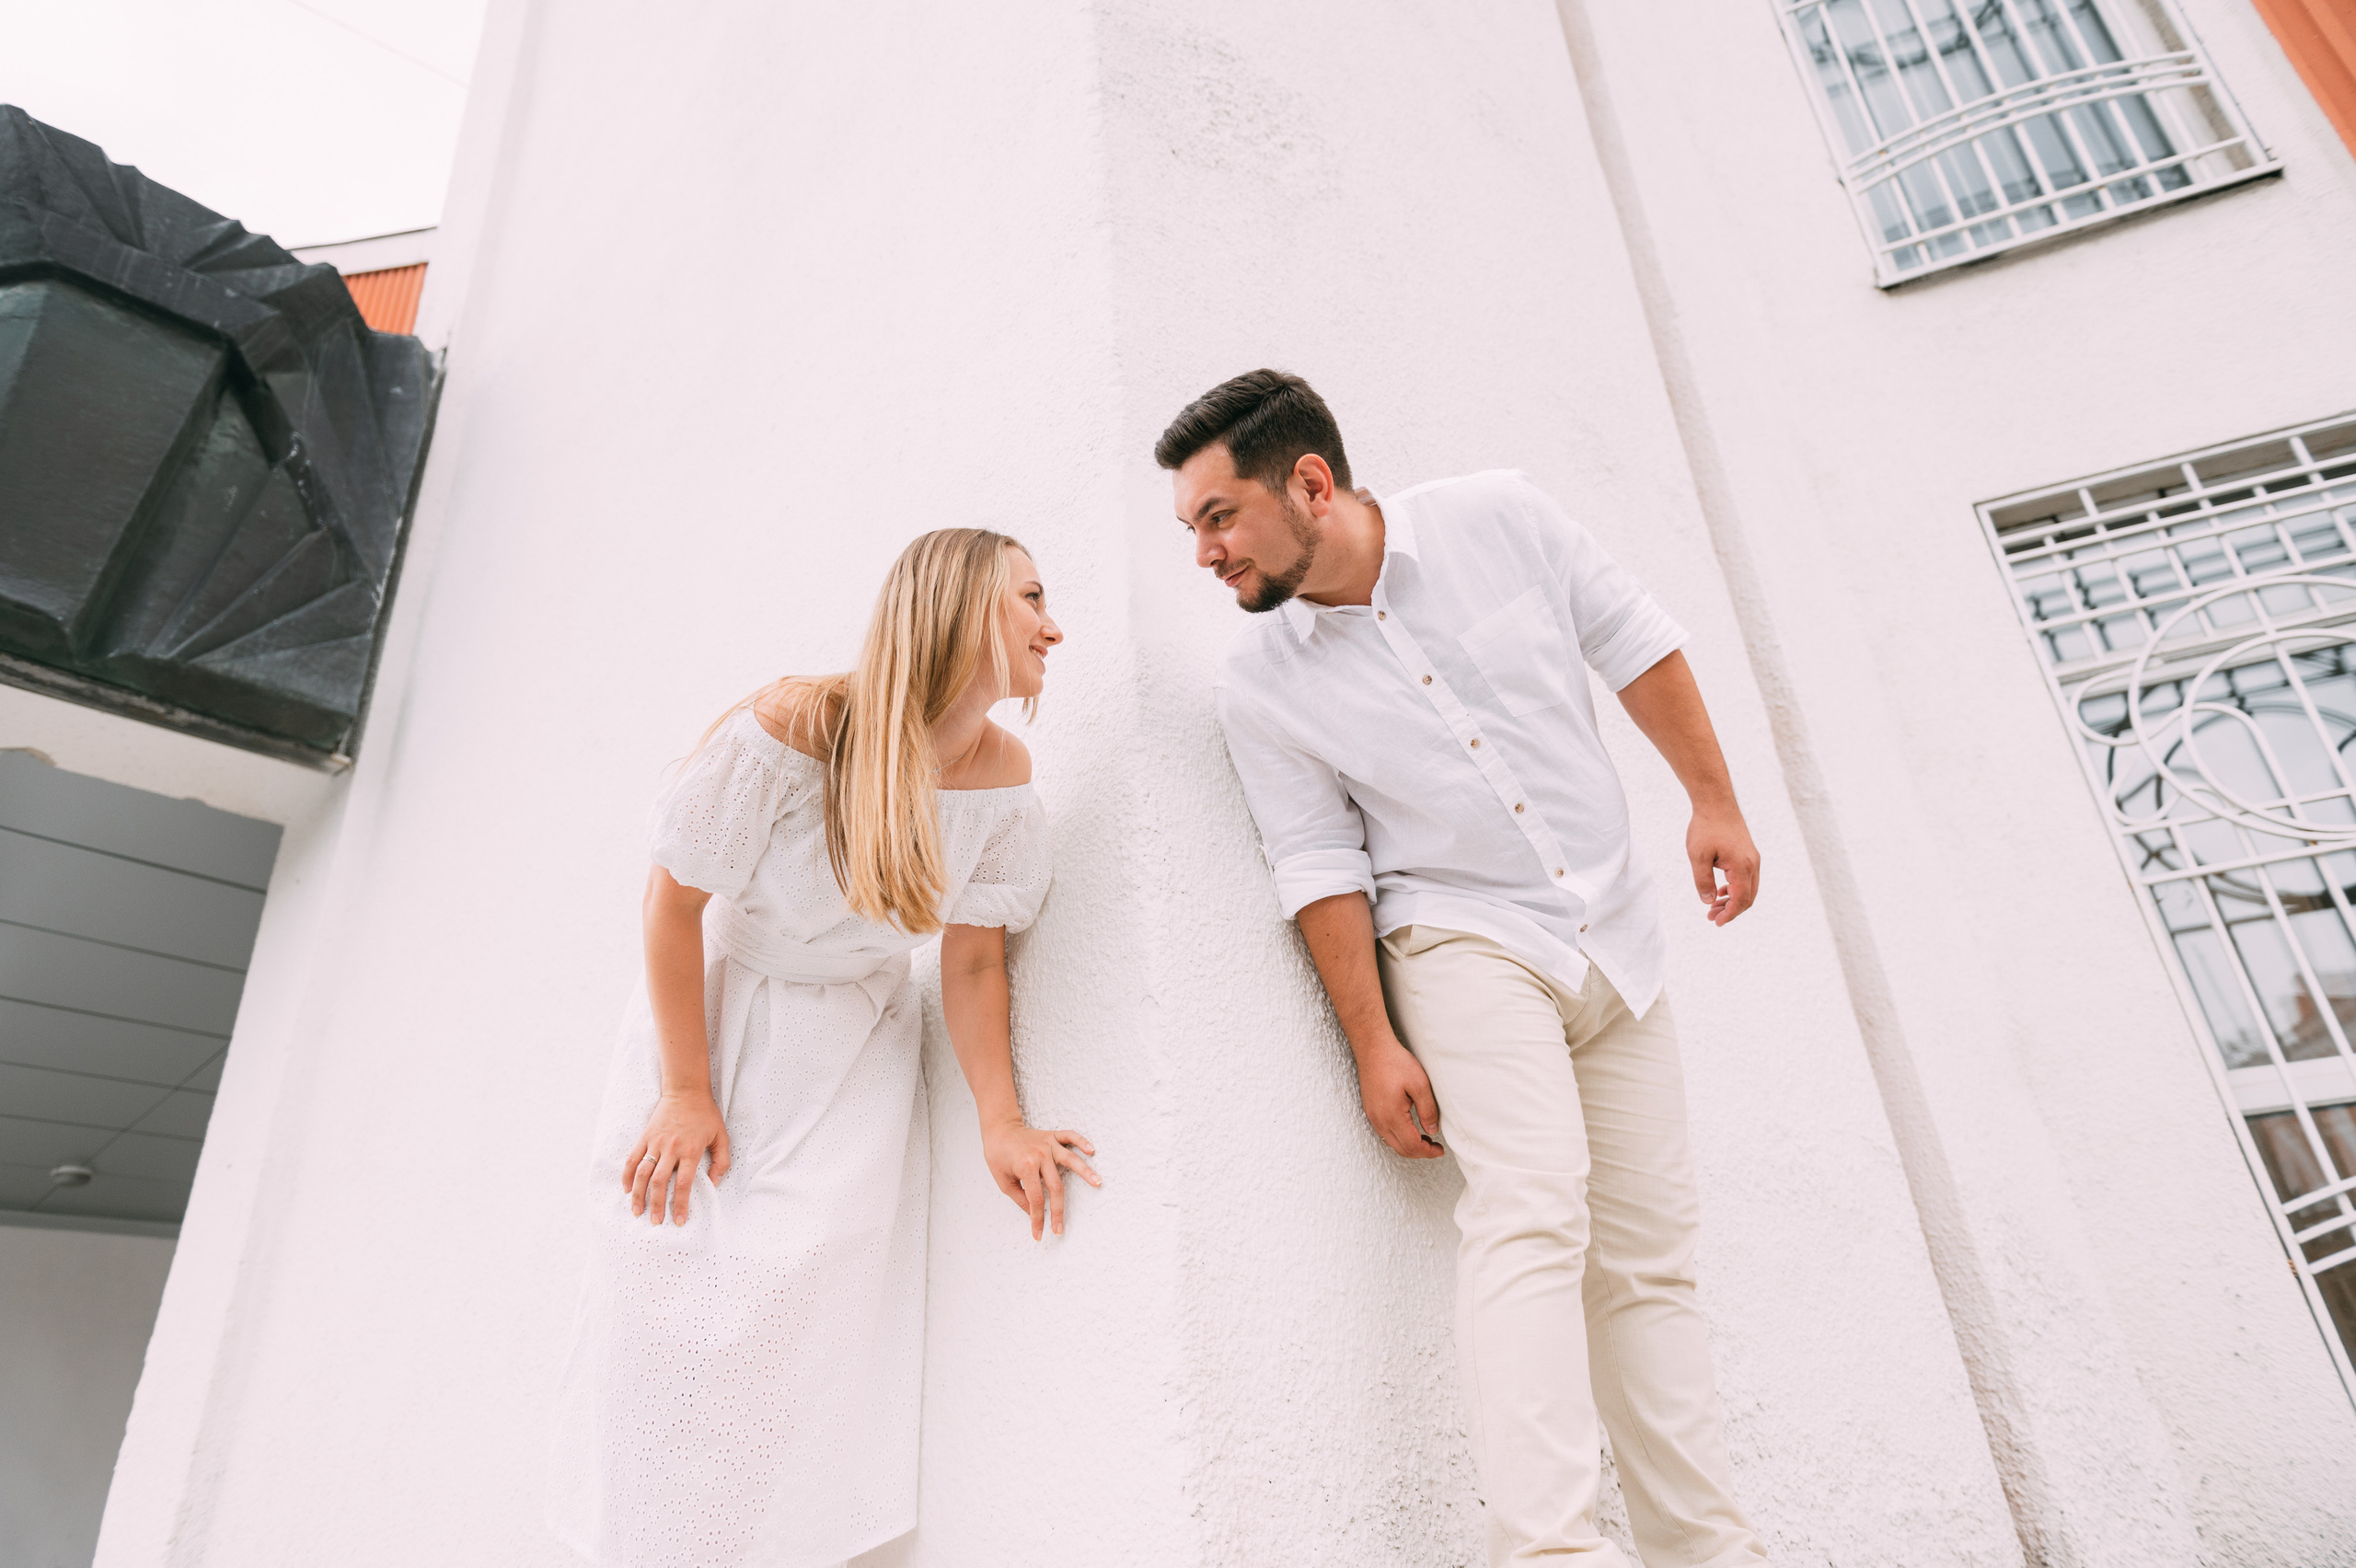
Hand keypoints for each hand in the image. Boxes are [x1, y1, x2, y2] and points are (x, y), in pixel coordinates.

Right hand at [623, 1089, 730, 1225]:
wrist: (686, 1090)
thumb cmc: (706, 1114)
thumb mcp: (721, 1136)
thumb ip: (721, 1161)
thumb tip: (714, 1183)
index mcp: (691, 1150)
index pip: (683, 1184)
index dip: (679, 1205)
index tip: (678, 1220)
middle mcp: (671, 1148)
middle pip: (659, 1183)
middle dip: (656, 1205)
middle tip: (656, 1222)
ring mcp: (655, 1142)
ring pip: (642, 1173)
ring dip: (638, 1195)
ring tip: (637, 1212)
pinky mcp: (645, 1137)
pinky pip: (633, 1159)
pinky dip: (628, 1176)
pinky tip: (627, 1189)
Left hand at [982, 1119, 1100, 1238]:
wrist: (999, 1129)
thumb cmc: (998, 1154)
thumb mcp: (1003, 1180)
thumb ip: (1019, 1197)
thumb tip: (1033, 1213)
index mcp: (1026, 1167)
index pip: (1036, 1199)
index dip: (1037, 1219)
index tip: (1038, 1233)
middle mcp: (1040, 1155)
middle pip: (1056, 1187)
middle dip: (1058, 1211)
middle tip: (1060, 1229)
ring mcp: (1048, 1144)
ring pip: (1071, 1160)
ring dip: (1085, 1172)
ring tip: (1098, 1183)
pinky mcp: (1052, 1136)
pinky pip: (1070, 1136)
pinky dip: (1082, 1141)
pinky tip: (1092, 1151)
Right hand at [1357, 1037, 1442, 1159]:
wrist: (1373, 1049)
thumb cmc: (1396, 1063)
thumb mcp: (1420, 1085)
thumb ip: (1428, 1110)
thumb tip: (1432, 1131)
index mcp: (1392, 1117)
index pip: (1412, 1146)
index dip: (1428, 1152)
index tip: (1440, 1150)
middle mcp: (1380, 1120)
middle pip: (1401, 1149)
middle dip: (1419, 1152)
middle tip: (1435, 1148)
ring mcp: (1372, 1116)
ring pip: (1391, 1143)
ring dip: (1408, 1146)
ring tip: (1425, 1140)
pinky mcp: (1370, 1110)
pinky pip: (1384, 1133)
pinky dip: (1398, 1138)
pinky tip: (1408, 1130)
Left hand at [1688, 803, 1759, 925]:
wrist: (1716, 803)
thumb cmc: (1706, 827)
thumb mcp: (1698, 856)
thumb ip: (1703, 881)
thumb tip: (1708, 902)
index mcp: (1742, 867)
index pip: (1740, 900)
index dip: (1729, 914)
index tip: (1715, 923)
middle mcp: (1752, 864)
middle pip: (1748, 898)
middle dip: (1731, 911)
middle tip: (1711, 918)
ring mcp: (1752, 858)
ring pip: (1748, 889)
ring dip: (1732, 901)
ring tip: (1712, 907)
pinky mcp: (1748, 854)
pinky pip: (1746, 879)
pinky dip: (1734, 889)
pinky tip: (1719, 891)